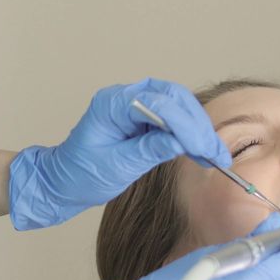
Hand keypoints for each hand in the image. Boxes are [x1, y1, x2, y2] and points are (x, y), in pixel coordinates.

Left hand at [8, 79, 229, 229]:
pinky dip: (190, 135)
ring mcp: (134, 106)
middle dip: (197, 124)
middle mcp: (124, 97)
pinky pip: (173, 119)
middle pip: (173, 97)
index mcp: (111, 104)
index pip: (158, 104)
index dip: (185, 126)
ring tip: (214, 155)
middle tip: (215, 152)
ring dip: (198, 129)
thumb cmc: (80, 175)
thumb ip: (150, 150)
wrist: (63, 182)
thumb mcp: (117, 167)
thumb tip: (182, 143)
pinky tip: (202, 152)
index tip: (203, 148)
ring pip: (178, 106)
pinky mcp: (143, 118)